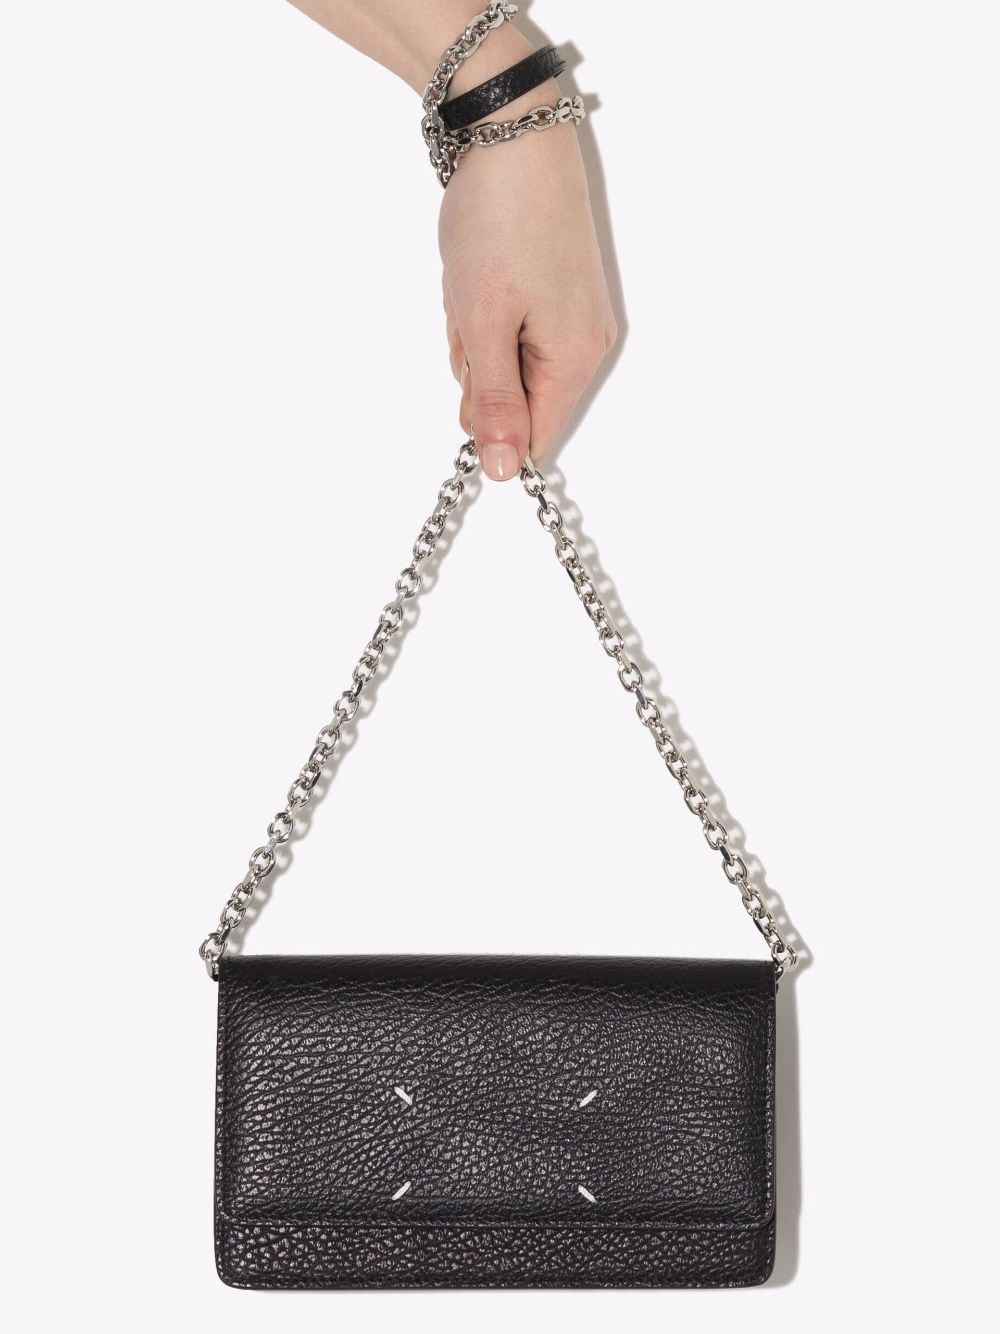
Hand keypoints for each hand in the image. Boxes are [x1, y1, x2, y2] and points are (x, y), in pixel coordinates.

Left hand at [440, 106, 616, 480]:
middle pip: (517, 399)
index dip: (490, 422)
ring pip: (507, 361)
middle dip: (478, 368)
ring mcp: (573, 315)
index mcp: (574, 359)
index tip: (470, 368)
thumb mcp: (483, 323)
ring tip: (476, 283)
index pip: (533, 438)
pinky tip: (481, 273)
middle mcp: (586, 343)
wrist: (513, 131)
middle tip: (470, 312)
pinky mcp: (557, 291)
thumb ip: (494, 402)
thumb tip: (504, 473)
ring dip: (476, 335)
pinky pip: (511, 328)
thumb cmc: (500, 222)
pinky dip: (485, 311)